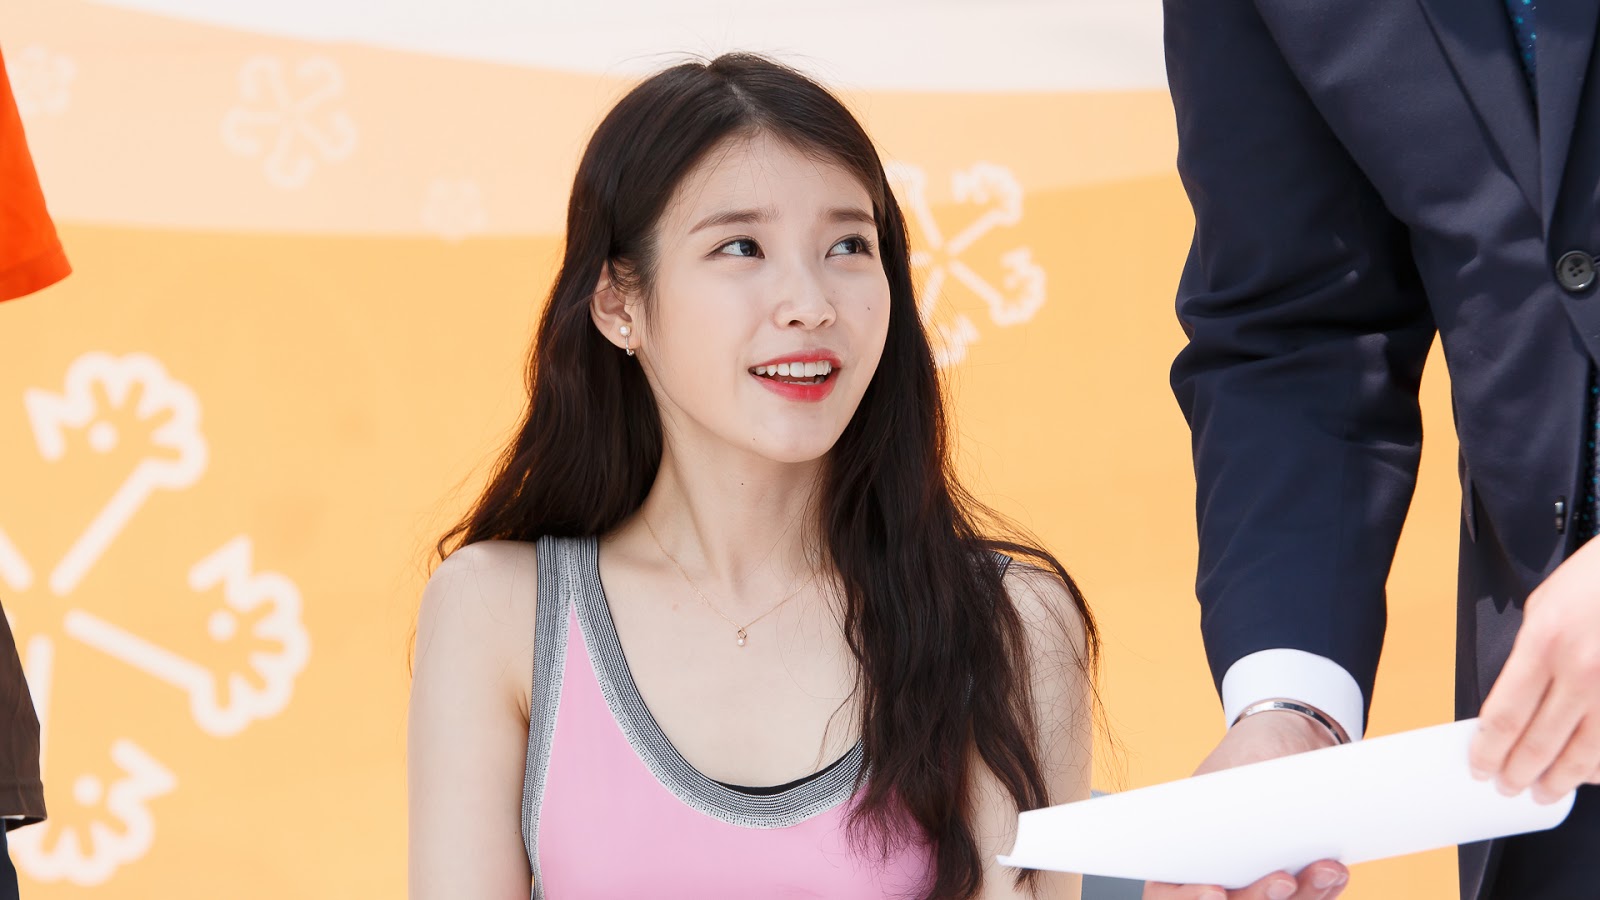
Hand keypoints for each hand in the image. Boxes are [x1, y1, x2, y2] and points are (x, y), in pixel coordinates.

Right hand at [1142, 711, 1349, 899]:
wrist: (1288, 744)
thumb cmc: (1250, 752)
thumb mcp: (1234, 766)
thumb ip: (1235, 795)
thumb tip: (1252, 821)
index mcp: (1180, 850)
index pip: (1169, 893)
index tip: (1216, 891)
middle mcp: (1216, 875)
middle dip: (1258, 898)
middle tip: (1283, 881)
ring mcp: (1256, 883)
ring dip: (1303, 897)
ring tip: (1326, 870)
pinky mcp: (1293, 885)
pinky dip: (1321, 891)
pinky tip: (1334, 873)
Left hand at [1470, 535, 1599, 802]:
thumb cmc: (1594, 580)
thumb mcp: (1543, 608)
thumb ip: (1528, 656)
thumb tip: (1516, 701)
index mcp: (1544, 643)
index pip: (1504, 716)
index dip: (1488, 751)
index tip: (1479, 766)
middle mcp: (1582, 670)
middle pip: (1540, 743)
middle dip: (1519, 773)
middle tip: (1507, 787)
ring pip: (1585, 754)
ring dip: (1560, 780)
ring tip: (1545, 791)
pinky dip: (1599, 766)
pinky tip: (1588, 773)